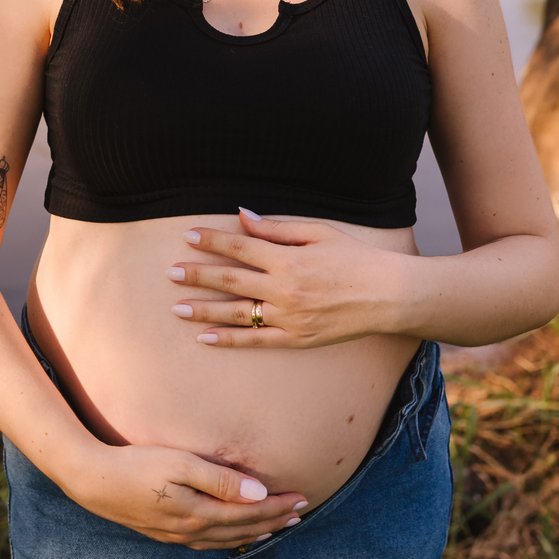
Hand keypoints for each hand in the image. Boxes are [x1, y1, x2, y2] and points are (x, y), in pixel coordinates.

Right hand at [68, 440, 307, 549]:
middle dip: (274, 520)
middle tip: (300, 513)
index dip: (278, 506)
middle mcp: (192, 530)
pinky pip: (207, 543)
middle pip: (243, 529)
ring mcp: (177, 535)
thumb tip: (258, 493)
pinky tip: (232, 535)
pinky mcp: (165, 533)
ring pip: (226, 539)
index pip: (250, 512)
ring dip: (254, 532)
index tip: (303, 498)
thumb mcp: (181, 464)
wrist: (95, 482)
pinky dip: (228, 539)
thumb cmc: (138, 464)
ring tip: (276, 527)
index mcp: (200, 512)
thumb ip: (221, 479)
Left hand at [167, 208, 411, 348]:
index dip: (212, 241)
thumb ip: (276, 227)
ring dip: (203, 309)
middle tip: (170, 272)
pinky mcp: (296, 339)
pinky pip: (255, 341)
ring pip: (235, 314)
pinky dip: (228, 340)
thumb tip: (241, 217)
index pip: (239, 247)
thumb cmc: (354, 257)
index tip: (188, 236)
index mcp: (288, 258)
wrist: (388, 295)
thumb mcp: (318, 232)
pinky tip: (205, 337)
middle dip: (197, 275)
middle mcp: (284, 289)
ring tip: (176, 307)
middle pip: (230, 280)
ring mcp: (289, 317)